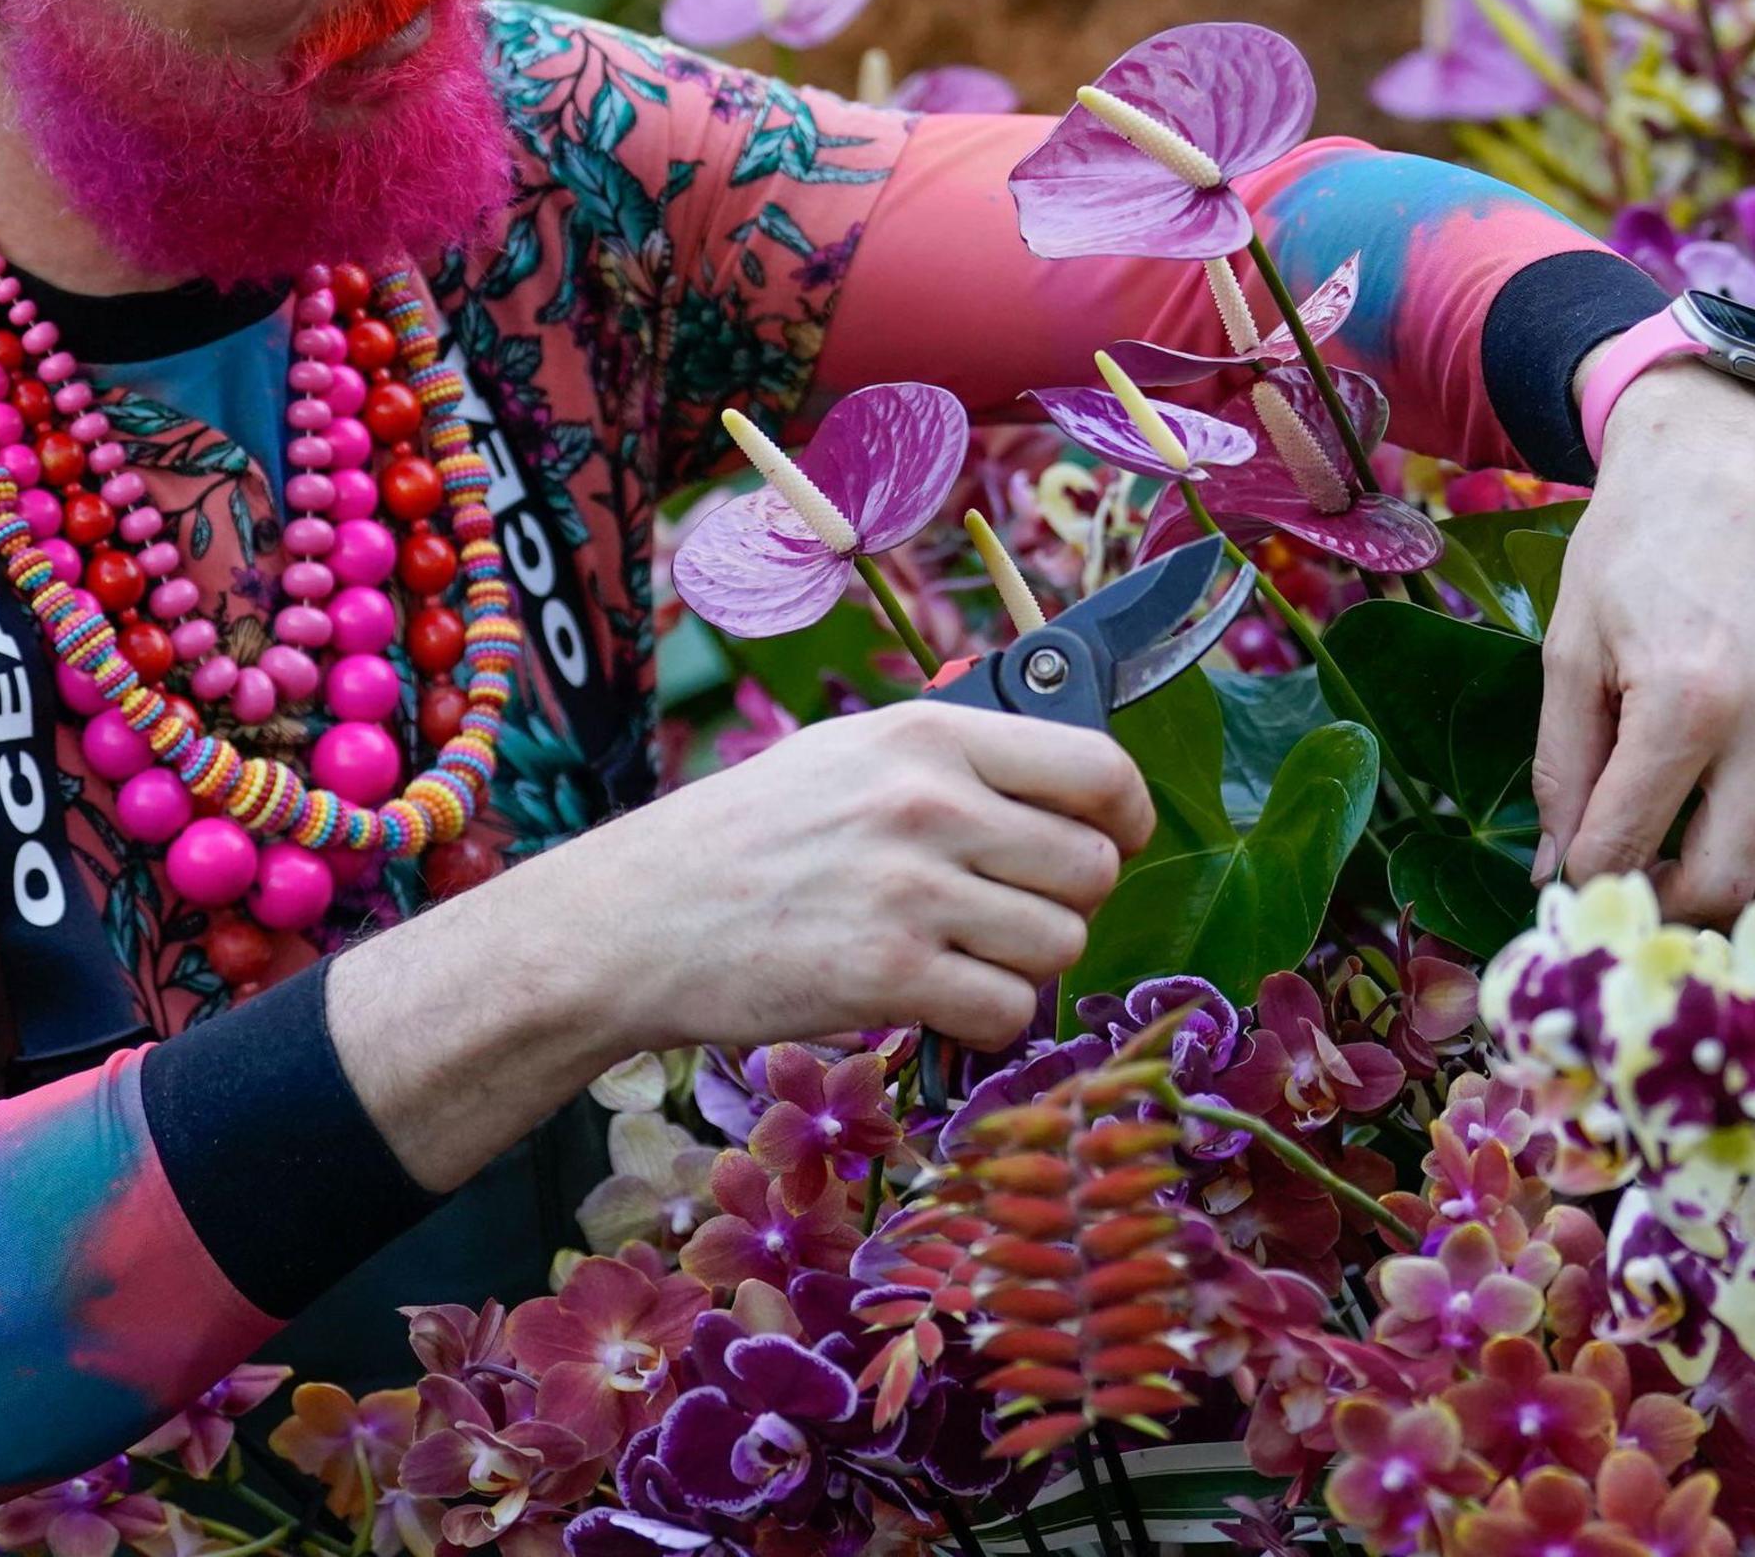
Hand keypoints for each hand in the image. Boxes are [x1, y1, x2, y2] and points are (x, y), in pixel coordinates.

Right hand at [335, 701, 1149, 1184]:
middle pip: (1093, 868)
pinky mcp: (886, 976)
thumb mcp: (848, 754)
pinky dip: (986, 1021)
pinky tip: (936, 1002)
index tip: (1108, 840)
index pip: (1097, 768)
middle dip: (1066, 902)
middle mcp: (930, 802)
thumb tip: (1066, 784)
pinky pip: (1007, 1011)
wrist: (631, 920)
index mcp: (930, 733)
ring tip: (960, 957)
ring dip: (1026, 965)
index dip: (1122, 817)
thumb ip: (953, 761)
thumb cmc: (744, 838)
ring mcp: (911, 890)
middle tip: (1007, 914)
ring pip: (1061, 944)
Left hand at [1533, 364, 1754, 921]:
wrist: (1730, 453)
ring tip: (1707, 858)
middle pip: (1723, 883)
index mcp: (1681, 703)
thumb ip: (1562, 766)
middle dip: (1666, 904)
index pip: (1623, 850)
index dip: (1585, 880)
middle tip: (1639, 880)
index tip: (1575, 877)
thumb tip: (1558, 870)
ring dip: (1753, 887)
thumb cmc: (1636, 541)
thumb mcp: (1569, 646)